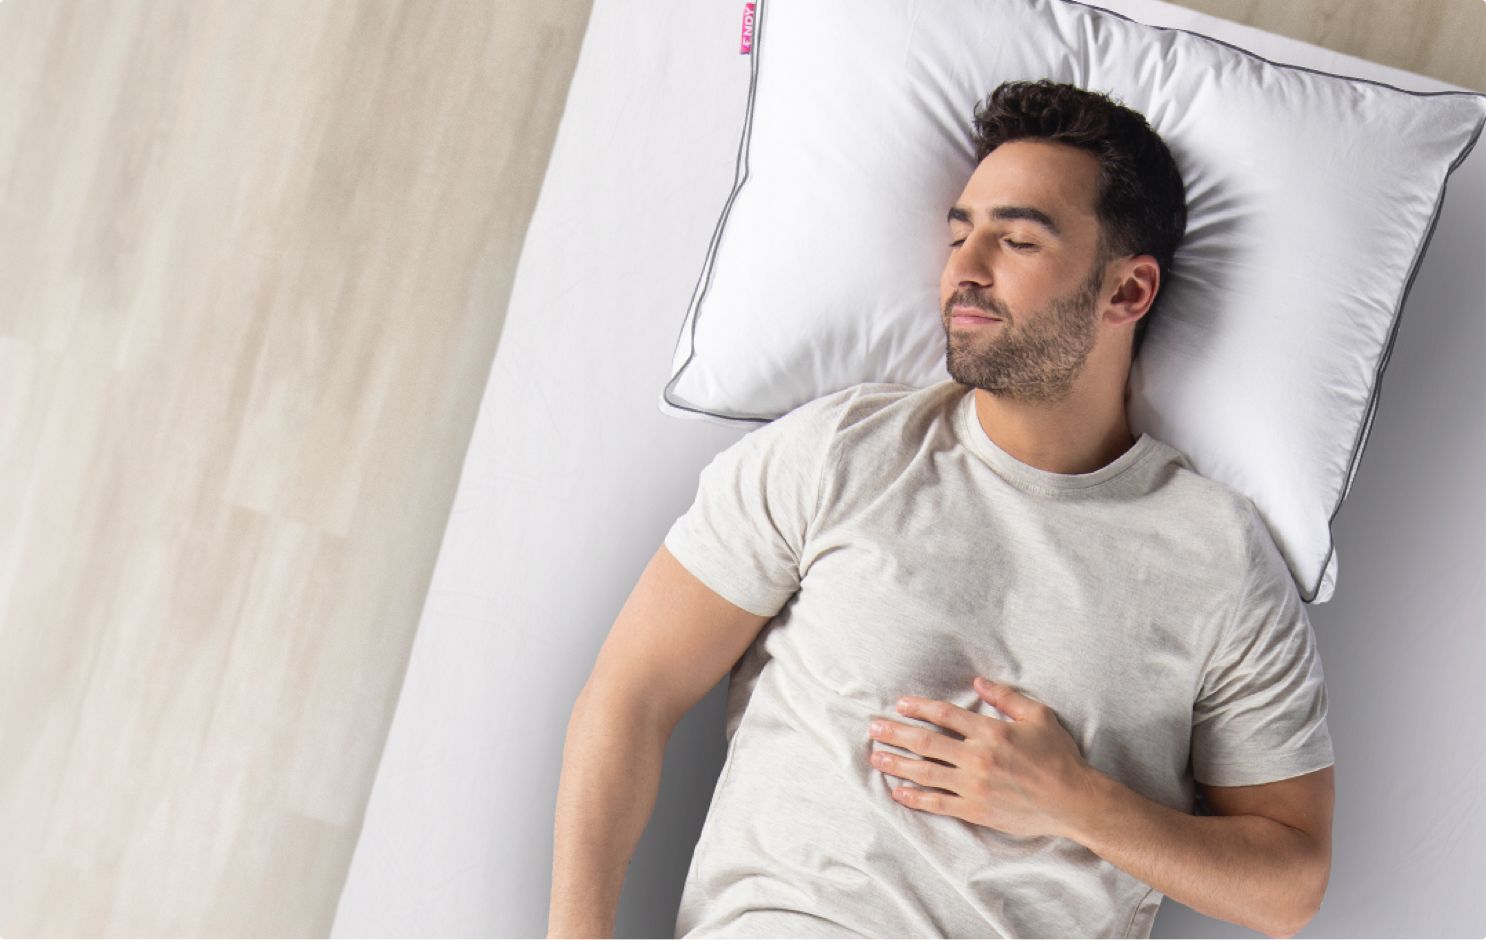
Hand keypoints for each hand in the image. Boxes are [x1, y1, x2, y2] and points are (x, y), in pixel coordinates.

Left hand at [867, 676, 1095, 840]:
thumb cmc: (1058, 756)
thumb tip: (977, 681)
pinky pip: (939, 803)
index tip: (900, 704)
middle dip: (896, 733)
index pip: (945, 715)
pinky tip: (898, 792)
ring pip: (926, 772)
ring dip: (897, 764)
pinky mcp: (976, 810)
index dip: (919, 707)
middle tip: (873, 728)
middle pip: (926, 742)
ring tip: (876, 758)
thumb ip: (1006, 697)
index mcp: (991, 731)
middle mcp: (978, 758)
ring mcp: (975, 786)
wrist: (1073, 801)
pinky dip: (916, 798)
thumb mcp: (1038, 716)